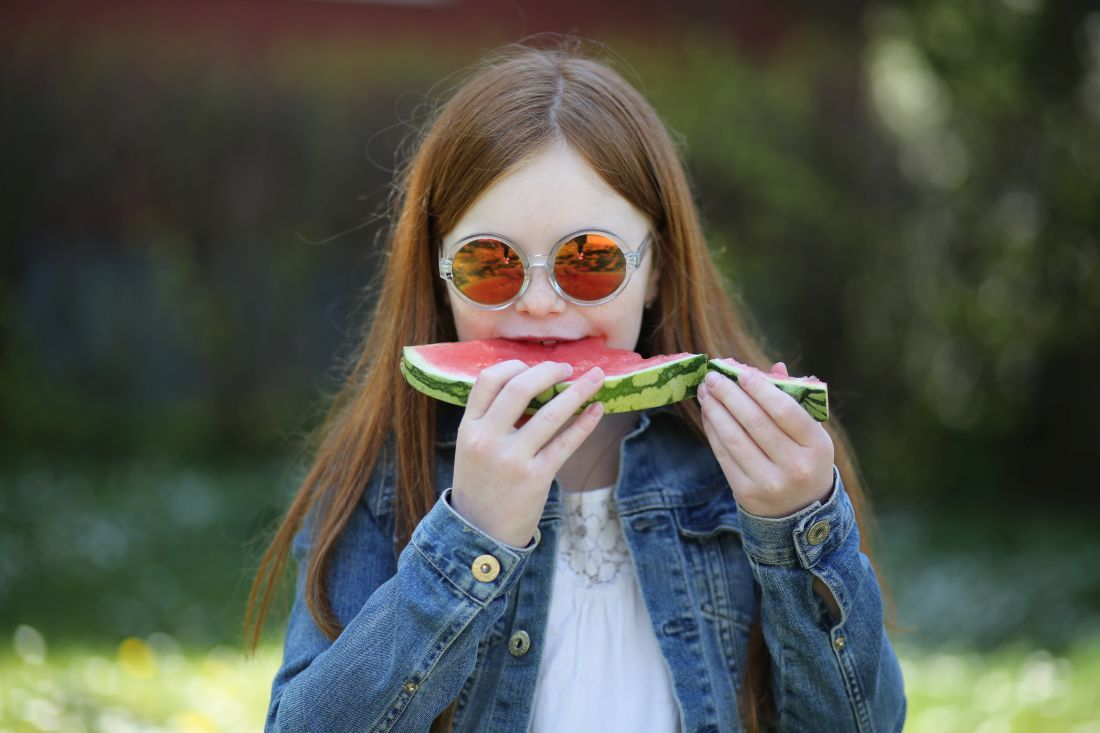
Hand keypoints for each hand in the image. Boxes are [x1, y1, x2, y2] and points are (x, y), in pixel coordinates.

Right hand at [451, 360, 605, 546]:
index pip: (488, 380)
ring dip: (577, 391)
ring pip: (549, 414)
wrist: (480, 532)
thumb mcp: (472, 447)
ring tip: (595, 378)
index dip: (514, 365)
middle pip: (519, 388)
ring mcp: (512, 459)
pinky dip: (585, 423)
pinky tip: (596, 410)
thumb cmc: (482, 483)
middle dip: (548, 372)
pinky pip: (566, 443)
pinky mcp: (536, 477)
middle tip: (566, 368)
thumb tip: (533, 384)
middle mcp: (487, 440)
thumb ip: (492, 418)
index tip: (533, 365)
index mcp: (468, 428)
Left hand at [697, 361, 834, 517]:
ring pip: (735, 438)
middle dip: (729, 395)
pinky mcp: (746, 493)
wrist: (800, 511)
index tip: (740, 373)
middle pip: (755, 422)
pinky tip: (707, 413)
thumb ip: (794, 400)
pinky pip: (724, 455)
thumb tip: (775, 367)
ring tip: (705, 392)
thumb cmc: (804, 459)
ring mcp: (770, 482)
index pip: (785, 411)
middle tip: (712, 376)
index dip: (760, 389)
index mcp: (817, 446)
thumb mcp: (811, 434)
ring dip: (715, 411)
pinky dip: (713, 431)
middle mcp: (795, 466)